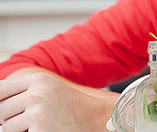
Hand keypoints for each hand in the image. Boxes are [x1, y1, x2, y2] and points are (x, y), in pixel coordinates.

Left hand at [0, 71, 114, 131]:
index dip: (0, 102)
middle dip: (9, 119)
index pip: (0, 89)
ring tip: (39, 126)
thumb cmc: (70, 107)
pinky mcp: (39, 127)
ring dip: (18, 130)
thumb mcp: (47, 91)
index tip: (4, 110)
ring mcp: (38, 110)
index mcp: (38, 79)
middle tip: (29, 120)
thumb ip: (22, 93)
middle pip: (0, 110)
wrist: (96, 118)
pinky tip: (45, 129)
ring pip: (6, 126)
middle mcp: (37, 92)